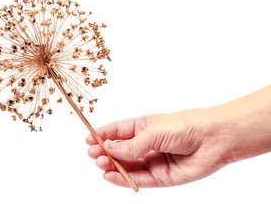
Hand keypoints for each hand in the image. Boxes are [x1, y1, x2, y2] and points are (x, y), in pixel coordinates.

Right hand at [86, 108, 228, 187]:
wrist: (215, 140)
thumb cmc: (186, 126)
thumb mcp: (154, 131)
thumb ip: (132, 144)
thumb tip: (108, 148)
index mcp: (145, 126)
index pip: (119, 131)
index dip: (103, 135)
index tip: (88, 139)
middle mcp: (148, 143)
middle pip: (121, 150)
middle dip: (105, 152)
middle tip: (92, 155)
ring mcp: (154, 160)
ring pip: (128, 166)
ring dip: (112, 166)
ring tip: (99, 164)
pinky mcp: (162, 177)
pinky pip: (140, 179)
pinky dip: (124, 179)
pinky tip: (111, 176)